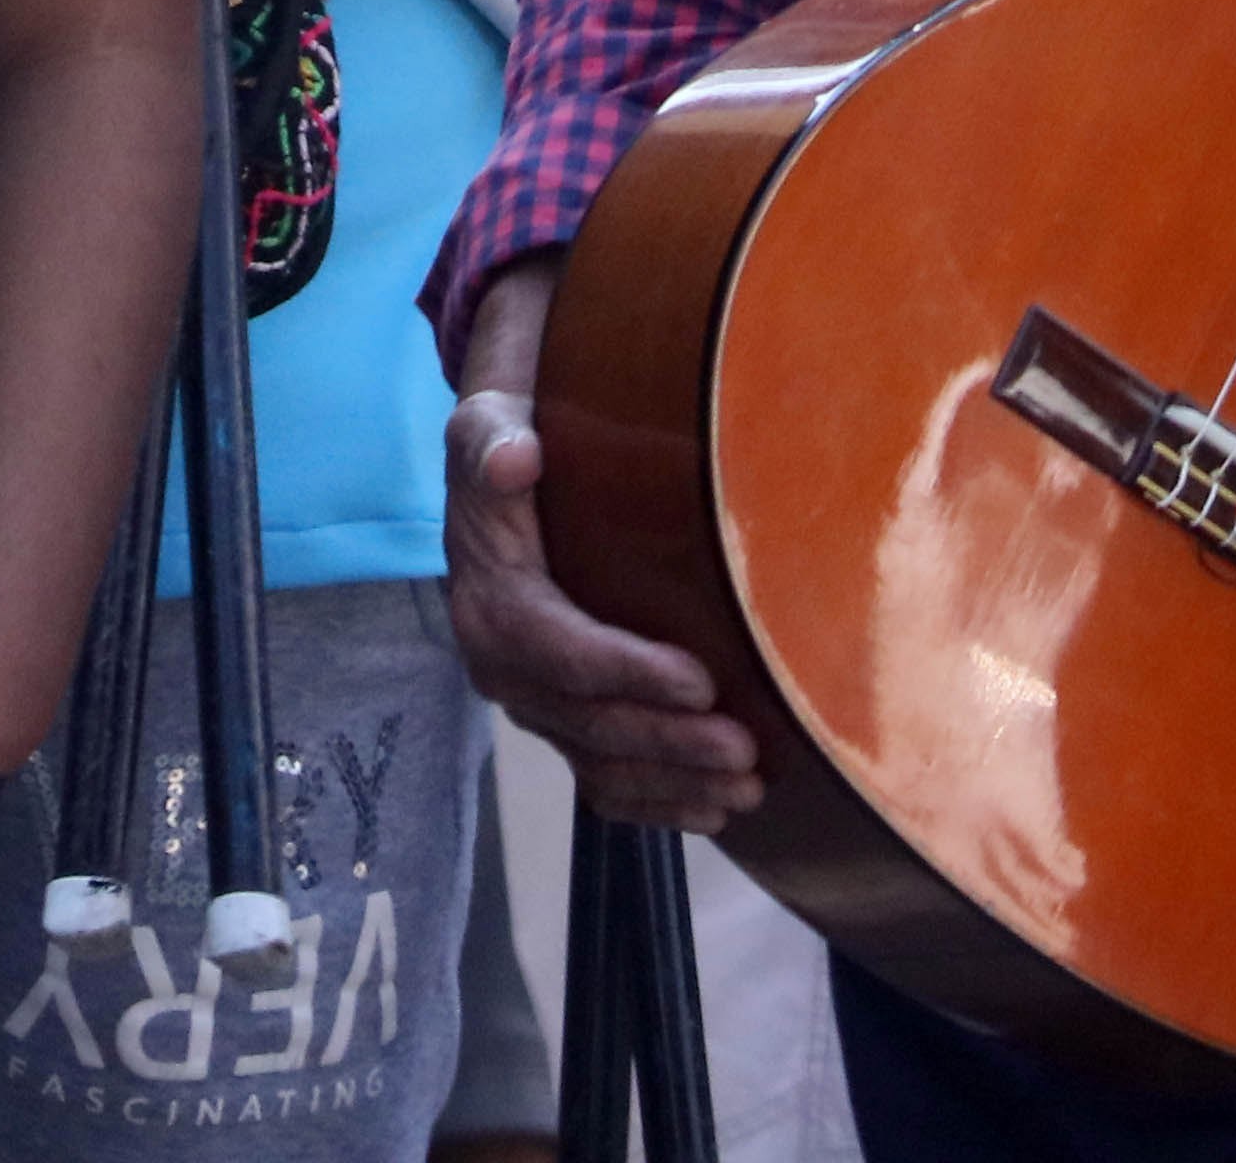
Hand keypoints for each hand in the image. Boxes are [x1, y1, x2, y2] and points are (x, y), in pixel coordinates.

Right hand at [445, 269, 762, 831]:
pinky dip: (656, 804)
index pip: (559, 650)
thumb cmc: (512, 443)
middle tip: (743, 748)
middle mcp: (502, 666)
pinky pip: (601, 781)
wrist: (499, 474)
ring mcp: (533, 701)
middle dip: (667, 741)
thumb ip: (492, 438)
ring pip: (599, 765)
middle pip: (587, 721)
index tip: (702, 679)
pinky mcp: (561, 721)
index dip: (629, 672)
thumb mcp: (489, 424)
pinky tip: (713, 810)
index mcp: (489, 601)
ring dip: (672, 784)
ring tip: (746, 789)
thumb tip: (515, 459)